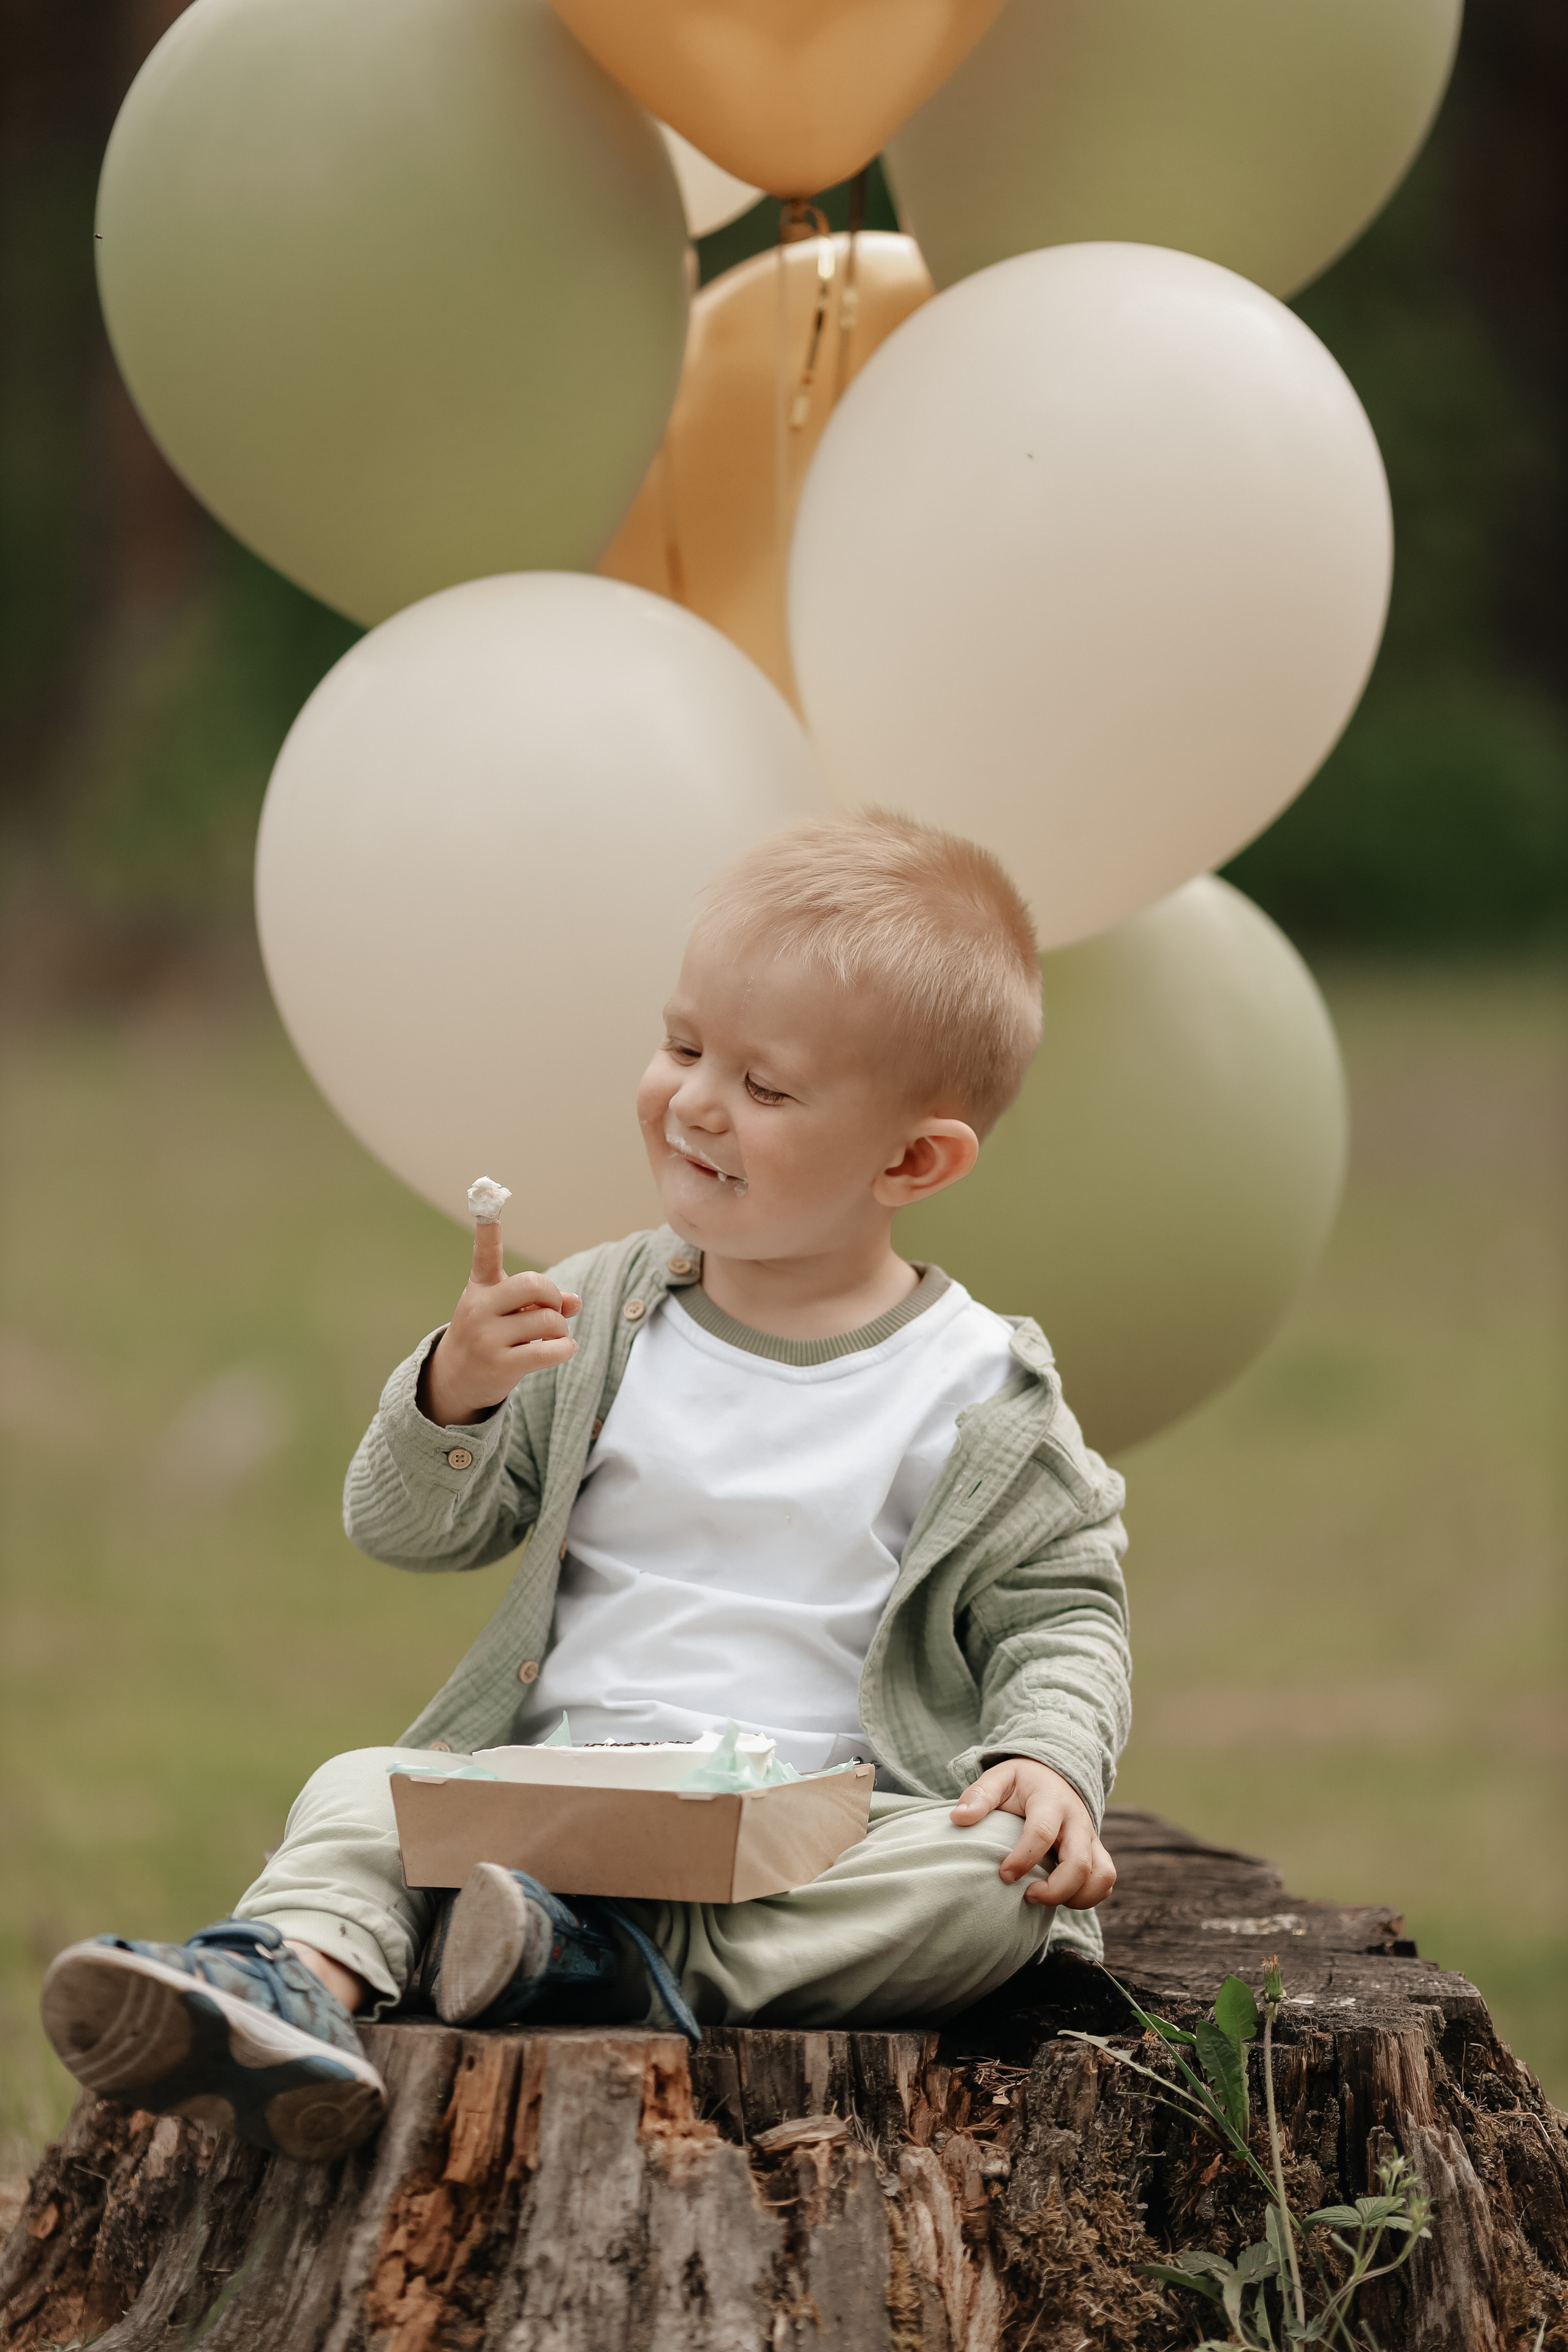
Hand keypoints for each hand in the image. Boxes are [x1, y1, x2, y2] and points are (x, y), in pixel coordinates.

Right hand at [419, 1220, 580, 1426]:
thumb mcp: (509, 1312)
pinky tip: (562, 1350)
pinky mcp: (499, 1365)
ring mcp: (486, 1337)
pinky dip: (566, 1349)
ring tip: (551, 1338)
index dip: (489, 1224)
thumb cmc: (489, 1335)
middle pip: (534, 1285)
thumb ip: (543, 1301)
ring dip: (560, 1329)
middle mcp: (479, 1307)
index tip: (486, 1190)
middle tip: (554, 1311)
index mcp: (480, 1286)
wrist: (455, 1379)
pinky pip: (550, 1350)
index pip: (485, 1251)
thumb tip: (576, 1302)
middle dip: (554, 1297)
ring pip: (548, 1320)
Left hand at [951, 1757, 1115, 1908]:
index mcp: (1051, 1800)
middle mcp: (1077, 1820)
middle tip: (1027, 1895)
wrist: (1053, 1775)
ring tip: (1045, 1897)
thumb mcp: (999, 1778)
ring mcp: (1091, 1838)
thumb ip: (979, 1796)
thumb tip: (958, 1818)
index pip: (1043, 1833)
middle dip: (1055, 1890)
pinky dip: (1088, 1896)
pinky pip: (1105, 1881)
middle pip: (1079, 1863)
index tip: (1003, 1875)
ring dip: (1076, 1897)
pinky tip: (1060, 1896)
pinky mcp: (1096, 1852)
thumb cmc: (1021, 1783)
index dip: (1023, 1859)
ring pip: (1101, 1876)